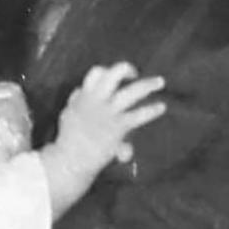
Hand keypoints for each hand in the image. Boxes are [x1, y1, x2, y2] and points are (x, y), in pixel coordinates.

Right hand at [55, 61, 165, 175]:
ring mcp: (110, 112)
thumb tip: (80, 91)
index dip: (106, 70)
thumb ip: (76, 99)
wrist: (73, 158)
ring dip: (147, 85)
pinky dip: (152, 110)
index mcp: (84, 95)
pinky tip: (161, 107)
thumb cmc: (69, 138)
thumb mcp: (68, 112)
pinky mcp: (119, 127)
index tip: (112, 75)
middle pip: (114, 75)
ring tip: (160, 82)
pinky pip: (139, 115)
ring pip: (132, 92)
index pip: (96, 73)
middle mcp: (98, 100)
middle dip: (126, 69)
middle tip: (135, 73)